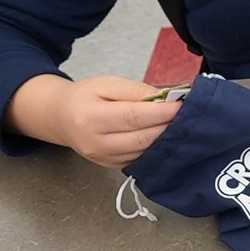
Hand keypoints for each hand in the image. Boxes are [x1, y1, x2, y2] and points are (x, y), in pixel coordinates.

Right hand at [15, 75, 179, 167]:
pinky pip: (140, 158)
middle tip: (187, 114)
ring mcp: (103, 159)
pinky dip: (156, 147)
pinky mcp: (111, 166)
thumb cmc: (85, 97)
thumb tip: (165, 98)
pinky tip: (166, 135)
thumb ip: (136, 91)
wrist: (62, 118)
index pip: (132, 117)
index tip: (181, 105)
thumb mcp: (107, 84)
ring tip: (179, 123)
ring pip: (144, 151)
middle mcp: (95, 143)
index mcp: (90, 118)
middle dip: (168, 126)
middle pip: (141, 138)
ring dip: (165, 138)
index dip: (160, 112)